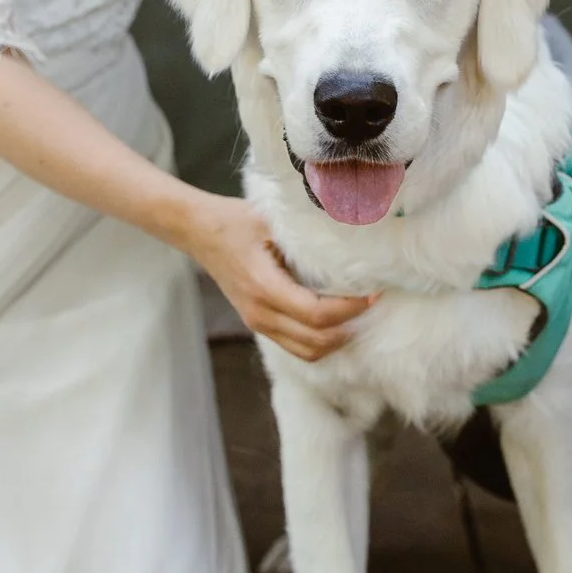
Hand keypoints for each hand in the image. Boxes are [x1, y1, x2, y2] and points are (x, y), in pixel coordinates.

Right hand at [178, 194, 373, 360]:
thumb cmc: (235, 221)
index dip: (350, 309)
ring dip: (336, 340)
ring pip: (306, 351)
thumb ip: (307, 235)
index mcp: (264, 287)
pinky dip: (320, 340)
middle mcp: (260, 313)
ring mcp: (257, 322)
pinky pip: (295, 345)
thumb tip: (350, 240)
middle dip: (350, 327)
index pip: (317, 314)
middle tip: (371, 305)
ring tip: (357, 315)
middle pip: (316, 341)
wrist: (198, 231)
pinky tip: (335, 320)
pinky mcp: (258, 323)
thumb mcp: (271, 221)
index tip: (373, 293)